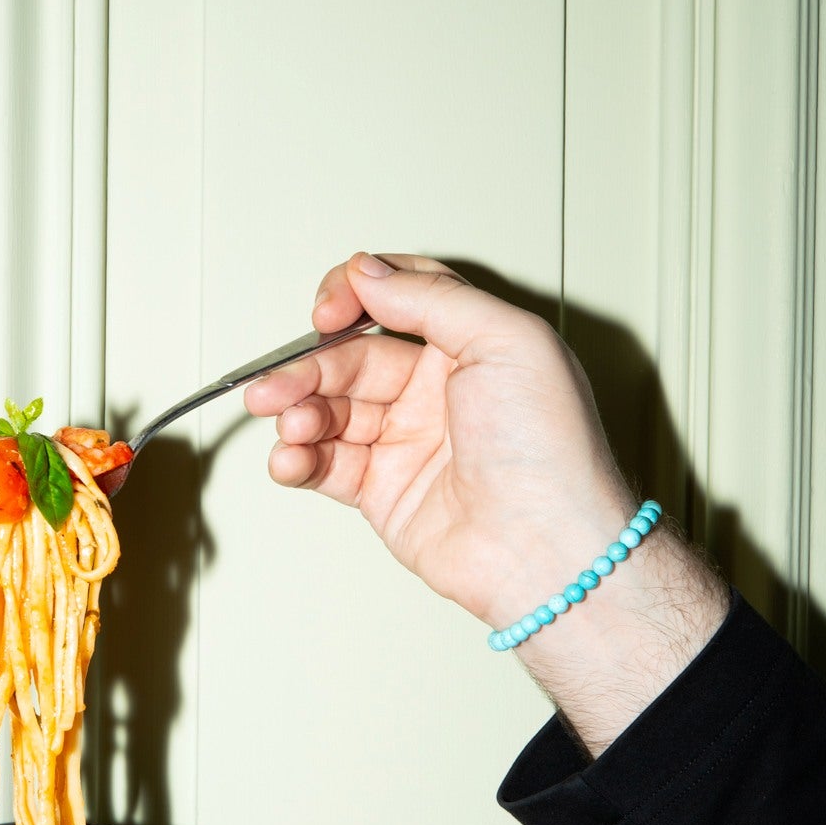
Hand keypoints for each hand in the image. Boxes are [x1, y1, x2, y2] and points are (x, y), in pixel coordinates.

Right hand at [249, 253, 728, 754]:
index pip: (400, 296)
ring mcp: (408, 442)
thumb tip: (370, 274)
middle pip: (352, 358)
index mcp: (472, 345)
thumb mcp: (508, 342)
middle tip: (276, 384)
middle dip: (308, 367)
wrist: (544, 550)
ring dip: (299, 413)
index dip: (356, 295)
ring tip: (293, 427)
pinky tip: (290, 459)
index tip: (329, 310)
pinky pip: (325, 465)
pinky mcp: (384, 493)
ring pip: (331, 410)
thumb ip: (435, 298)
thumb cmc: (549, 452)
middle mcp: (438, 391)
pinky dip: (297, 460)